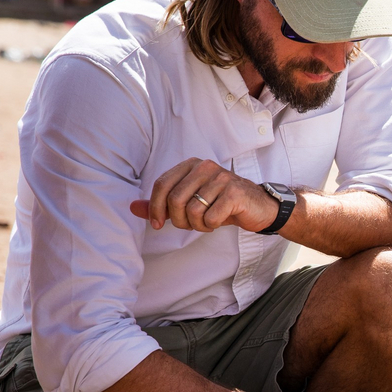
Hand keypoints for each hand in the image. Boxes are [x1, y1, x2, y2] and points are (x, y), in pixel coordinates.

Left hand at [131, 158, 281, 232]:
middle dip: (179, 220)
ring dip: (197, 225)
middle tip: (190, 225)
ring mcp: (221, 178)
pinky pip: (210, 217)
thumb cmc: (222, 204)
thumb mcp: (190, 202)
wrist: (259, 207)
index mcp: (191, 165)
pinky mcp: (234, 192)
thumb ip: (162, 204)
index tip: (157, 224)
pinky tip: (218, 222)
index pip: (162, 185)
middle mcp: (205, 166)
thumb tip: (133, 207)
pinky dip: (211, 226)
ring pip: (192, 210)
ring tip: (207, 222)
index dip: (155, 208)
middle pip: (175, 200)